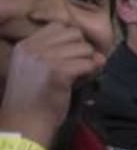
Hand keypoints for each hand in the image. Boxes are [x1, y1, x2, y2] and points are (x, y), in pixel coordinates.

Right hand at [0, 23, 105, 142]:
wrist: (24, 123)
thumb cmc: (33, 100)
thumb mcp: (38, 71)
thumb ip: (63, 56)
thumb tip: (99, 54)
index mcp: (25, 45)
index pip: (58, 27)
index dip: (71, 41)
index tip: (70, 57)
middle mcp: (33, 48)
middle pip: (74, 34)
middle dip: (82, 49)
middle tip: (78, 66)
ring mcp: (45, 59)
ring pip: (84, 48)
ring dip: (88, 61)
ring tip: (80, 75)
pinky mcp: (58, 72)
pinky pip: (88, 63)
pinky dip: (91, 72)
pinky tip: (82, 81)